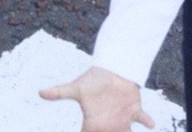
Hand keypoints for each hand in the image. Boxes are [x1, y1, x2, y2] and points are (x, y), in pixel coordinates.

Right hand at [39, 65, 153, 130]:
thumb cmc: (92, 78)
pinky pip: (143, 120)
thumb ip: (59, 93)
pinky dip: (147, 122)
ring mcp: (122, 118)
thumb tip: (39, 92)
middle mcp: (108, 124)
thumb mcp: (76, 88)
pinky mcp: (134, 110)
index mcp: (94, 122)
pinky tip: (151, 125)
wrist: (107, 66)